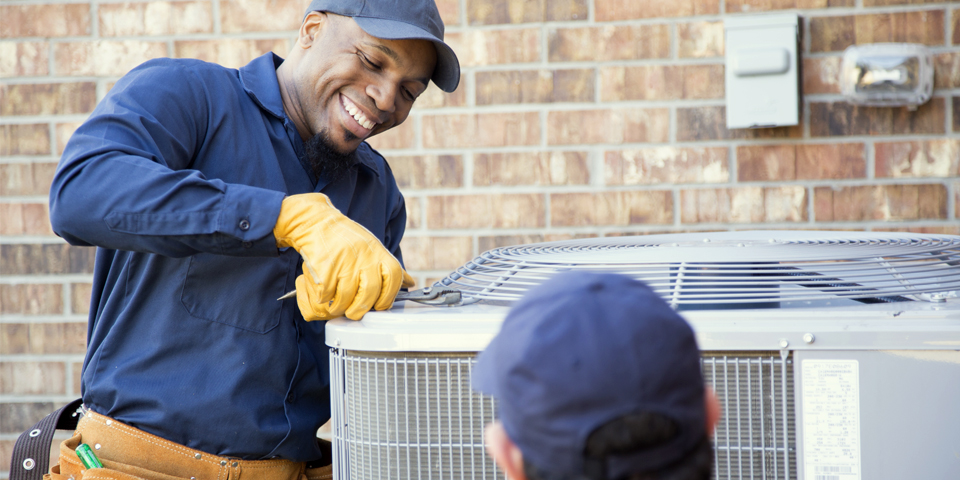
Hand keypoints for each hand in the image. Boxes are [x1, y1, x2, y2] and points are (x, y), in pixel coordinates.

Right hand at [274, 193, 414, 319]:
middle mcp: (364, 256)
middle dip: (361, 309)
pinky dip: (323, 298)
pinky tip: (323, 293)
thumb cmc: (345, 238)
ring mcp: (344, 261)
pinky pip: (326, 294)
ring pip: (346, 297)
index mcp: (378, 252)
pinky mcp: (325, 267)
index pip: (394, 277)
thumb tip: (409, 282)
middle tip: (354, 313)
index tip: (380, 306)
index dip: (389, 296)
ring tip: (336, 306)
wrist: (316, 222)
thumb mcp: (372, 247)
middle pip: (370, 292)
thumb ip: (388, 267)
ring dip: (340, 307)